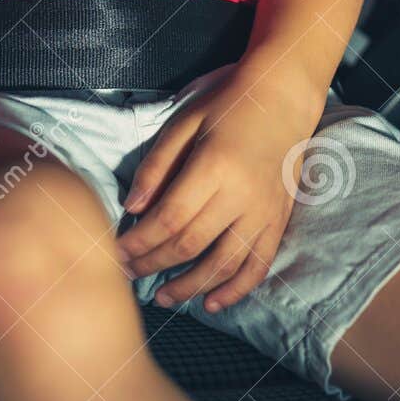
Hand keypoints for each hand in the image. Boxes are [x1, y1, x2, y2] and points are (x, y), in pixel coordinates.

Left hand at [115, 63, 325, 314]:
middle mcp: (242, 195)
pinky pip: (259, 265)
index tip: (116, 253)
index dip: (140, 243)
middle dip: (154, 265)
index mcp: (215, 166)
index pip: (169, 219)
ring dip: (190, 287)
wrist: (284, 97)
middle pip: (191, 245)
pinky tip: (211, 303)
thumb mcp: (185, 121)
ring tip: (163, 298)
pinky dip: (236, 290)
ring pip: (224, 264)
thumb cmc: (228, 103)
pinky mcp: (280, 220)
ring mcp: (265, 212)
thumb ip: (158, 165)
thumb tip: (131, 209)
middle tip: (128, 275)